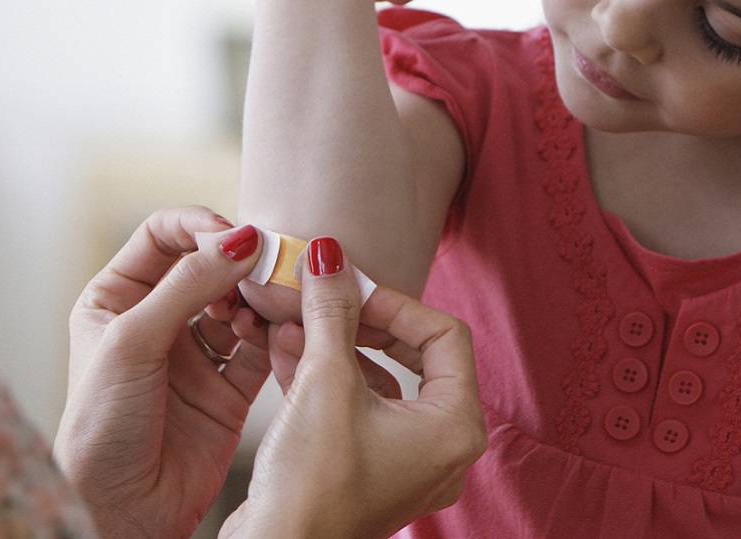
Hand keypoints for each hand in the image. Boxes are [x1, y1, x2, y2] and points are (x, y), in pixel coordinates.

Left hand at [56, 208, 274, 538]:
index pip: (163, 236)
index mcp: (116, 299)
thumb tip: (240, 238)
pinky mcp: (227, 391)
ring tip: (276, 300)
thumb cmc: (99, 429)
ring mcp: (194, 356)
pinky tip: (282, 330)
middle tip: (271, 262)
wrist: (118, 512)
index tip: (236, 235)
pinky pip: (262, 349)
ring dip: (260, 298)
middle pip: (209, 266)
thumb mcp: (133, 342)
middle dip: (240, 261)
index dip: (200, 228)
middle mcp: (157, 321)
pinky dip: (277, 335)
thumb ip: (187, 286)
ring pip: (240, 305)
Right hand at [222, 238, 486, 538]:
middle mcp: (443, 447)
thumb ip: (332, 312)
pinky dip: (327, 379)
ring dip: (335, 346)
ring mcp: (408, 463)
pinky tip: (285, 352)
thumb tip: (329, 256)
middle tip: (324, 298)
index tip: (347, 287)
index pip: (443, 334)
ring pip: (380, 381)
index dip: (393, 302)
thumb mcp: (324, 382)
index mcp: (455, 426)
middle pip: (415, 355)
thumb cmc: (311, 484)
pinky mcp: (371, 471)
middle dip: (361, 323)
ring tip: (292, 322)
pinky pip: (360, 409)